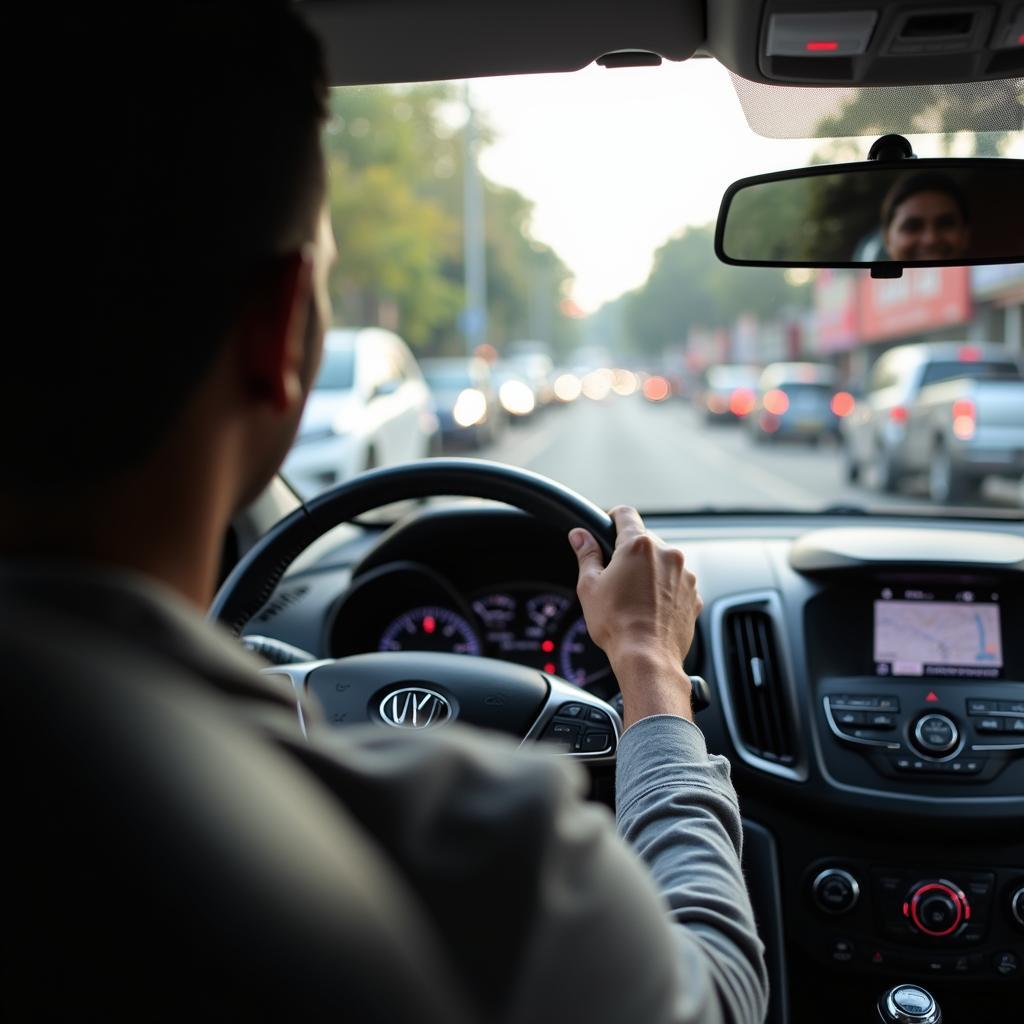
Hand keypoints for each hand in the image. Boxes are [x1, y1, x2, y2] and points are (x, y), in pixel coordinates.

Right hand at [570, 507, 701, 726]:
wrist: (647, 658)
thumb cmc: (616, 624)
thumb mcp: (590, 585)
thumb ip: (586, 554)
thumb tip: (579, 535)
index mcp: (639, 545)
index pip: (625, 514)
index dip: (613, 516)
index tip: (608, 524)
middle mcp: (667, 554)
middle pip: (645, 541)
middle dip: (631, 553)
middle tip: (615, 578)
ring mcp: (685, 575)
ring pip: (663, 563)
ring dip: (650, 572)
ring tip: (634, 599)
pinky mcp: (694, 595)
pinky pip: (677, 584)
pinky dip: (665, 591)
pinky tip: (650, 609)